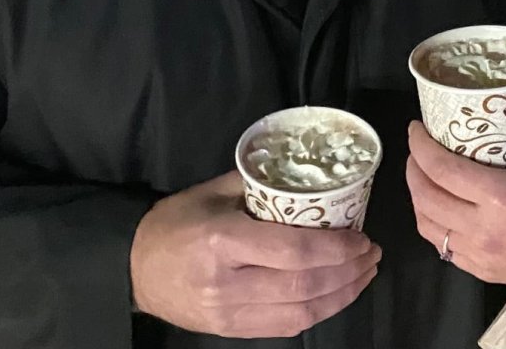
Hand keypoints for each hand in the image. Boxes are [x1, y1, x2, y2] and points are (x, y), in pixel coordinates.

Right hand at [130, 171, 379, 337]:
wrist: (134, 268)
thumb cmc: (176, 222)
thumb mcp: (215, 191)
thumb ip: (262, 184)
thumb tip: (312, 174)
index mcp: (223, 241)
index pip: (293, 251)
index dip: (336, 248)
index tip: (362, 236)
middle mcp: (226, 283)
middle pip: (303, 286)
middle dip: (348, 272)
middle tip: (371, 253)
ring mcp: (228, 313)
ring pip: (300, 313)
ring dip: (341, 295)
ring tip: (364, 273)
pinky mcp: (230, 331)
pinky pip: (285, 327)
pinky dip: (318, 312)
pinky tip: (336, 294)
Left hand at [406, 121, 505, 287]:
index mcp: (501, 196)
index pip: (442, 168)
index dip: (420, 146)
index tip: (416, 128)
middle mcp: (481, 227)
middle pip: (425, 196)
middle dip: (413, 168)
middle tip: (418, 149)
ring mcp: (478, 254)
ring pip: (426, 225)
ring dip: (418, 197)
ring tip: (424, 176)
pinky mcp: (480, 271)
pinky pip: (441, 246)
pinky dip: (432, 223)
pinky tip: (440, 208)